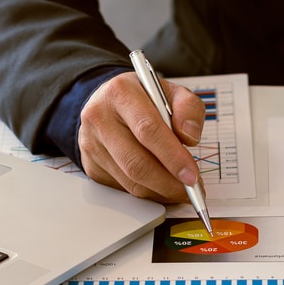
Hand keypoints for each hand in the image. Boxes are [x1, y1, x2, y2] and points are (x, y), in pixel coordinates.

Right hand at [77, 71, 205, 202]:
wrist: (111, 102)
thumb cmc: (144, 98)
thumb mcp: (171, 92)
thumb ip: (188, 109)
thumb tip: (190, 137)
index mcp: (120, 92)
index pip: (147, 129)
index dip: (173, 156)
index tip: (191, 174)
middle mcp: (99, 117)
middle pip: (136, 162)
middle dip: (168, 182)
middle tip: (190, 189)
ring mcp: (92, 144)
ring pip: (130, 180)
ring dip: (160, 191)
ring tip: (181, 189)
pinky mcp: (92, 165)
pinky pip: (124, 188)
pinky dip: (148, 193)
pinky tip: (162, 186)